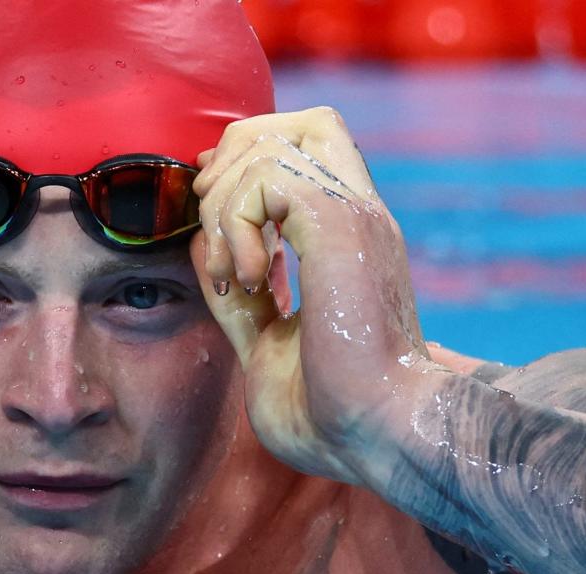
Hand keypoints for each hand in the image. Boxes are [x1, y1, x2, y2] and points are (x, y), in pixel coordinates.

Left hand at [191, 108, 435, 484]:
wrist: (381, 438)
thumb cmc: (334, 417)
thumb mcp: (266, 347)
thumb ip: (240, 298)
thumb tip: (204, 251)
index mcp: (347, 243)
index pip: (304, 151)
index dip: (245, 170)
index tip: (218, 232)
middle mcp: (357, 217)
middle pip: (299, 123)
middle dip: (234, 164)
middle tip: (219, 236)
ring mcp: (353, 217)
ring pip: (271, 142)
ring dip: (224, 204)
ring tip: (232, 275)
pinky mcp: (341, 226)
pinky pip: (267, 175)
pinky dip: (236, 223)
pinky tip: (249, 280)